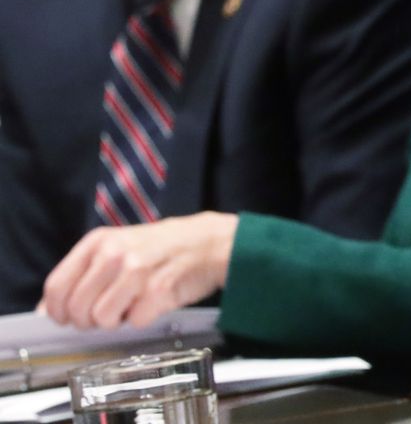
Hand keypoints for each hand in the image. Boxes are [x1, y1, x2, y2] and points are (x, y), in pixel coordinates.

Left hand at [40, 212, 237, 329]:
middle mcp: (114, 254)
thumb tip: (48, 311)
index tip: (67, 318)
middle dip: (88, 321)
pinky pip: (134, 322)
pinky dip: (142, 319)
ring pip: (102, 319)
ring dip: (115, 321)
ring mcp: (136, 272)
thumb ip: (83, 275)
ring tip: (131, 306)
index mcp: (97, 242)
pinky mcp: (158, 290)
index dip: (57, 311)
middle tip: (105, 314)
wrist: (209, 243)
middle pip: (77, 308)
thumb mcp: (116, 248)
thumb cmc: (160, 248)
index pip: (56, 287)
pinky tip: (152, 303)